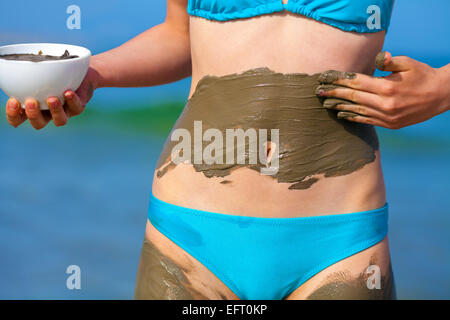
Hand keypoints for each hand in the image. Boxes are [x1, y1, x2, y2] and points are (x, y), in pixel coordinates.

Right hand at [5, 66, 99, 128]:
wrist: (81, 71)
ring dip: (55, 111)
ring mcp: (64, 112)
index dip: (14, 115)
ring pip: (59, 121)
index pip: (18, 119)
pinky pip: (76, 108)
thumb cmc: (53, 71)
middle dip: (33, 115)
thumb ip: (20, 72)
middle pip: (38, 124)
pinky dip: (72, 101)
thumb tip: (2, 64)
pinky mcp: (78, 107)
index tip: (13, 101)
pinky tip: (68, 92)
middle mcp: (48, 113)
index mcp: (33, 107)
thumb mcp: (35, 70)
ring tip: (52, 99)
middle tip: (31, 101)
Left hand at [315, 51, 449, 128]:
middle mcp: (385, 104)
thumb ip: (390, 62)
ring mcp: (387, 117)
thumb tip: (377, 58)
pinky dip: (353, 117)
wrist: (442, 96)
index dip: (339, 80)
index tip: (325, 78)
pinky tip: (341, 115)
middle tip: (318, 92)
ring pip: (357, 111)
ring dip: (339, 107)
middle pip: (353, 97)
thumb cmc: (423, 75)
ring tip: (325, 104)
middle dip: (333, 94)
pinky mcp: (390, 124)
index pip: (357, 83)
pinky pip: (367, 121)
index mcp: (388, 88)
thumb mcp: (409, 63)